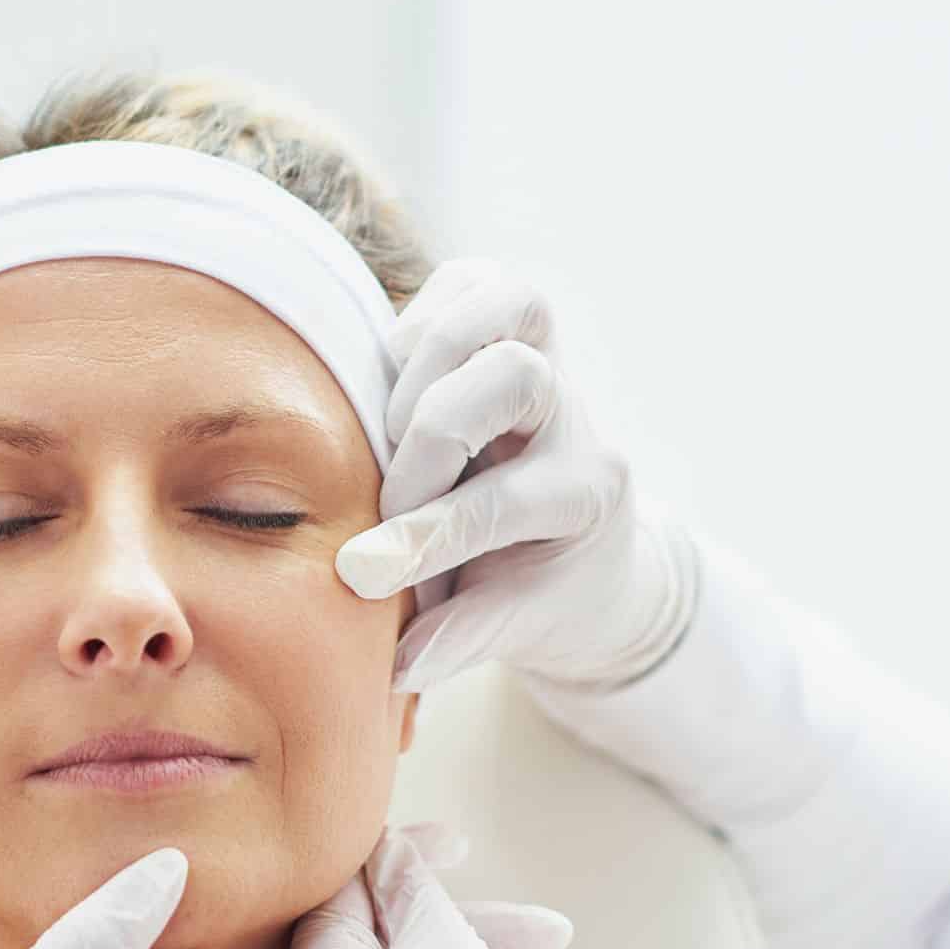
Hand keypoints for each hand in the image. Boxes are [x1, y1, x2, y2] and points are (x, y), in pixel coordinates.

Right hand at [334, 260, 696, 695]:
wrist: (576, 548)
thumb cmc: (538, 592)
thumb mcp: (516, 631)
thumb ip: (463, 642)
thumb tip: (400, 666)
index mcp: (587, 495)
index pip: (504, 502)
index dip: (428, 536)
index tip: (362, 573)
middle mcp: (573, 419)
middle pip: (516, 376)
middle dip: (433, 431)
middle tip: (390, 489)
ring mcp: (546, 361)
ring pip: (508, 304)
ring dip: (429, 353)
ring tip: (389, 417)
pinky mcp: (508, 326)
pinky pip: (470, 282)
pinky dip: (422, 316)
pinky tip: (391, 372)